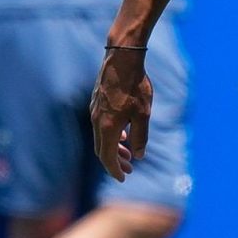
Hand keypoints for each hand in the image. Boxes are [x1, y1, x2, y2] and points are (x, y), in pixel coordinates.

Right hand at [90, 48, 153, 180]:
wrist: (122, 58)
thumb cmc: (135, 85)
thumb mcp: (143, 114)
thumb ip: (140, 137)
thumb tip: (138, 156)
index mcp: (108, 127)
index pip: (107, 157)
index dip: (115, 170)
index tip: (124, 179)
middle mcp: (97, 121)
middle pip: (102, 150)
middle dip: (115, 162)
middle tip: (129, 170)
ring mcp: (95, 111)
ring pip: (101, 137)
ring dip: (114, 148)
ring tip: (128, 154)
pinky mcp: (96, 102)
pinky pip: (100, 126)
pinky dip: (111, 135)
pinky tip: (123, 133)